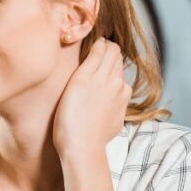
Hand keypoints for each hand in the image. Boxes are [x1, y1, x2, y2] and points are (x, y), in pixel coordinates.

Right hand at [53, 39, 130, 159]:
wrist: (82, 147)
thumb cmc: (69, 117)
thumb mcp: (75, 83)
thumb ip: (92, 59)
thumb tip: (101, 43)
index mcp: (103, 73)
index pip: (108, 47)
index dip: (100, 44)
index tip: (90, 46)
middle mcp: (116, 82)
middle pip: (116, 58)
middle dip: (107, 54)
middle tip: (92, 58)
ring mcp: (121, 98)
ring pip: (118, 75)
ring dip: (109, 72)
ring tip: (93, 79)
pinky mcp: (121, 111)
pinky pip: (120, 93)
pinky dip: (112, 89)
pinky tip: (98, 98)